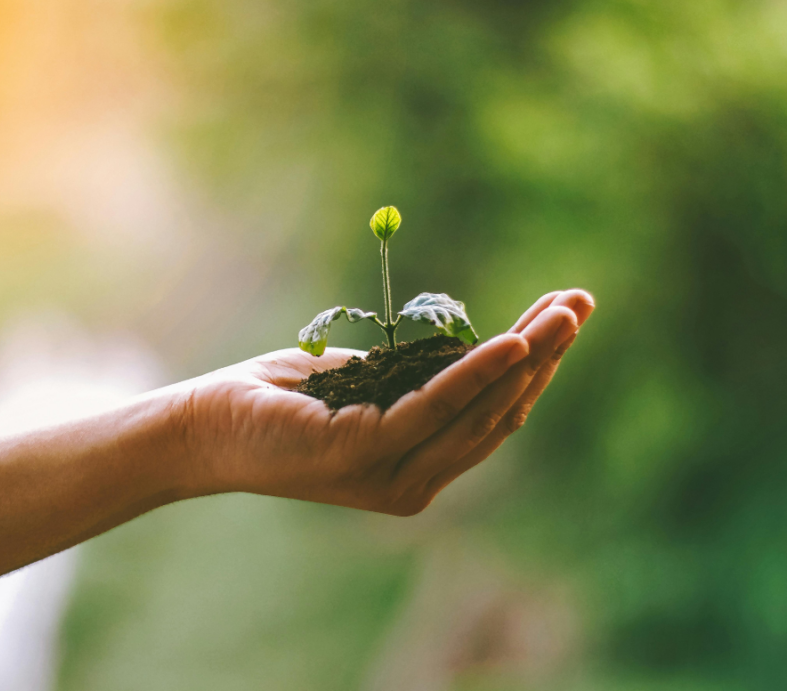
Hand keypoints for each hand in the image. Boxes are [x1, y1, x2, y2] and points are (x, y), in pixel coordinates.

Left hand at [170, 290, 594, 514]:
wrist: (204, 426)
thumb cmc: (280, 400)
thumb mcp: (368, 384)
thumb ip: (420, 380)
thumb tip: (477, 350)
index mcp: (418, 469)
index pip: (493, 418)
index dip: (534, 369)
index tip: (564, 318)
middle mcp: (415, 483)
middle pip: (500, 414)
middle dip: (546, 357)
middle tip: (582, 304)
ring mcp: (393, 476)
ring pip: (479, 411)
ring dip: (528, 355)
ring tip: (565, 313)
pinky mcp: (367, 455)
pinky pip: (437, 407)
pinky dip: (479, 372)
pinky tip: (513, 341)